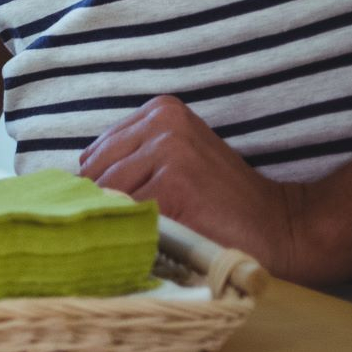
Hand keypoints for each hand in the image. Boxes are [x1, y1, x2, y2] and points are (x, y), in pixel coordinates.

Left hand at [80, 96, 319, 279]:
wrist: (279, 226)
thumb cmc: (221, 199)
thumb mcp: (176, 158)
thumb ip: (130, 158)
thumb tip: (71, 182)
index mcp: (160, 110)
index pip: (95, 154)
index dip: (100, 190)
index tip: (118, 213)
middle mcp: (163, 122)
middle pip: (95, 173)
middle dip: (105, 206)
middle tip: (132, 231)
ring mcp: (169, 151)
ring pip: (108, 195)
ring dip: (121, 221)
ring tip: (150, 235)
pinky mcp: (173, 184)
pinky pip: (128, 214)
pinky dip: (136, 233)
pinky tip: (161, 242)